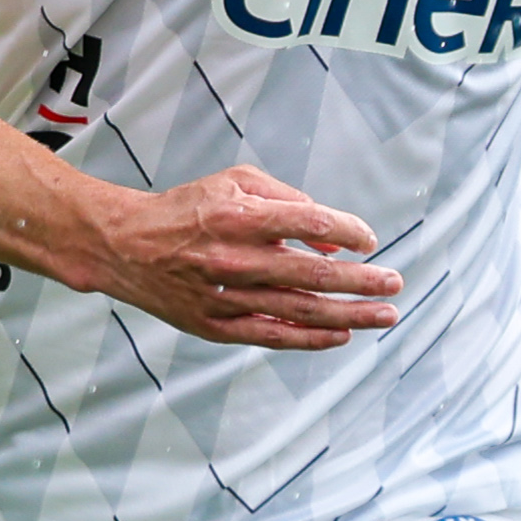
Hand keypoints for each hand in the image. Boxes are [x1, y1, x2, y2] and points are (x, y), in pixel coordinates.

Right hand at [86, 164, 403, 350]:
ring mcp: (225, 297)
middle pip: (313, 274)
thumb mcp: (233, 182)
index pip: (310, 223)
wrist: (125, 246)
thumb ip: (286, 201)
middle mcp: (234, 258)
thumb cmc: (187, 209)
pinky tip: (342, 335)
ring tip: (386, 315)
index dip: (349, 232)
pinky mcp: (216, 326)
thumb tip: (330, 241)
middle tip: (395, 283)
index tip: (370, 240)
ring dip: (350, 314)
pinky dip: (311, 338)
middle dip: (362, 281)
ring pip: (300, 311)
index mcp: (239, 216)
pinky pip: (273, 336)